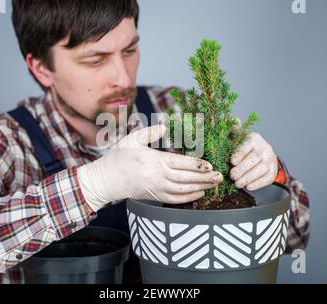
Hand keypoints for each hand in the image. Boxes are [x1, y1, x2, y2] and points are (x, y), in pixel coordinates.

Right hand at [78, 125, 222, 210]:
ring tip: (215, 185)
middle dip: (205, 178)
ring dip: (201, 188)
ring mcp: (157, 189)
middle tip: (220, 176)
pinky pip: (176, 200)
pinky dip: (189, 198)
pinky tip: (200, 194)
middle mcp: (158, 177)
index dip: (197, 165)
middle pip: (187, 178)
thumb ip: (150, 132)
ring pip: (184, 191)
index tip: (210, 165)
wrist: (106, 180)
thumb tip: (164, 125)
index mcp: (154, 161)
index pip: (181, 163)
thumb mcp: (132, 140)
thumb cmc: (118, 157)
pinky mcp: (155, 197)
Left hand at [229, 119, 277, 190]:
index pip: (247, 145)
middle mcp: (264, 148)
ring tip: (237, 184)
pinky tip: (249, 187)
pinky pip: (267, 178)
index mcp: (254, 138)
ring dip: (248, 178)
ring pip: (261, 170)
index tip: (232, 161)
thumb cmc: (244, 146)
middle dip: (242, 169)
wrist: (262, 154)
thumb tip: (233, 120)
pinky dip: (258, 184)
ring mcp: (270, 160)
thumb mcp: (238, 138)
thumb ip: (233, 131)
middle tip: (232, 176)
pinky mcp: (273, 171)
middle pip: (254, 159)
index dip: (240, 153)